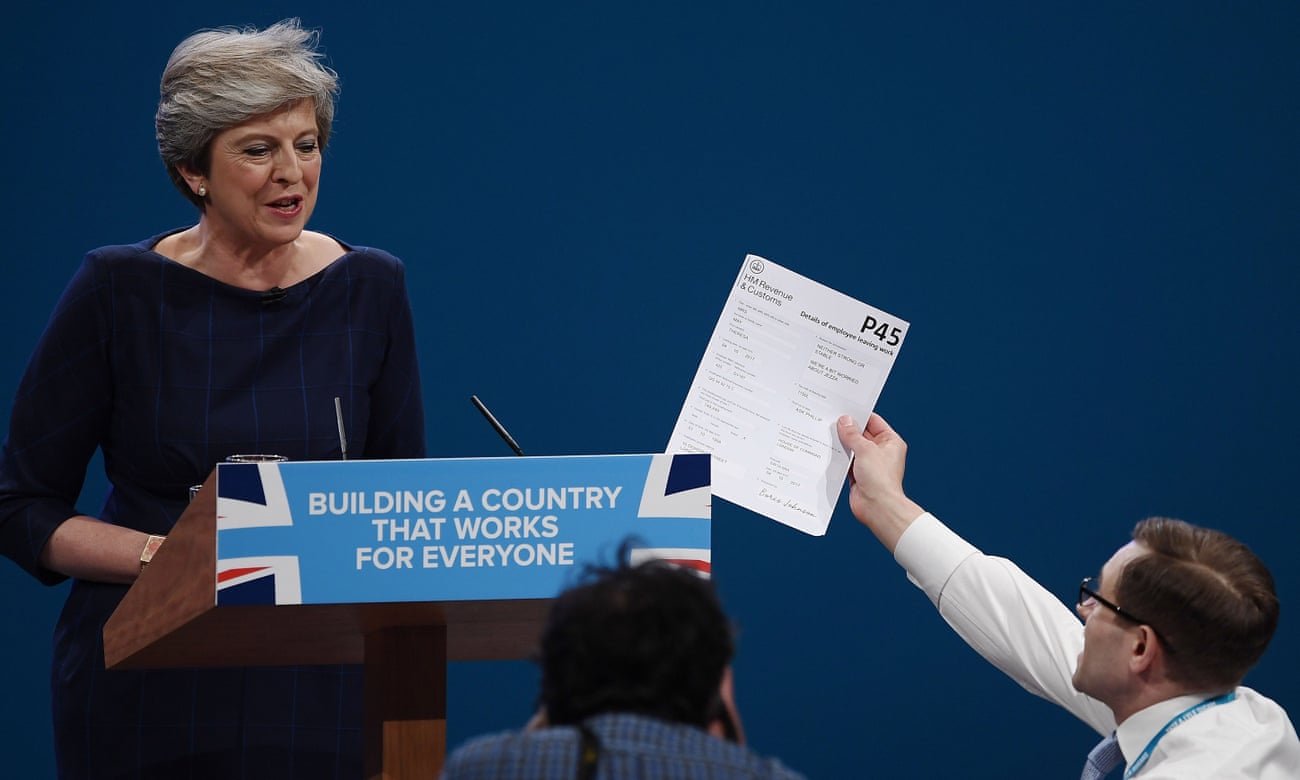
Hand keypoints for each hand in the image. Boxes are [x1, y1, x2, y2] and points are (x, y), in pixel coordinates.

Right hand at [837, 413, 924, 551]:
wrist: (877, 507)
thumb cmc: (880, 480)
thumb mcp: (865, 450)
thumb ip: (853, 435)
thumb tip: (845, 422)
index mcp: (890, 442)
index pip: (874, 421)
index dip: (859, 415)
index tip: (844, 409)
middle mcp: (881, 452)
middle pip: (861, 434)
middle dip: (847, 430)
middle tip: (831, 420)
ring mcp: (869, 464)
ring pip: (852, 448)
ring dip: (842, 444)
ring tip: (827, 434)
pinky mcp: (858, 475)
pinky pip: (847, 462)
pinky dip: (839, 458)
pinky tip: (828, 451)